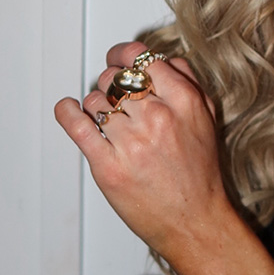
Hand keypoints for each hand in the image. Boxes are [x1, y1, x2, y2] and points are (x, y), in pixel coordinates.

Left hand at [55, 42, 231, 262]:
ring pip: (96, 100)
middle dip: (112, 83)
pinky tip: (67, 108)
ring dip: (96, 104)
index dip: (125, 53)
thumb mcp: (207, 118)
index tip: (119, 57)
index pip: (142, 58)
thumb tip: (162, 60)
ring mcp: (130, 142)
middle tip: (115, 95)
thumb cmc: (200, 173)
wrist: (194, 221)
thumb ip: (188, 82)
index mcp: (183, 101)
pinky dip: (67, 112)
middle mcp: (157, 117)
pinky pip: (77, 126)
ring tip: (106, 117)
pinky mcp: (107, 166)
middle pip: (116, 77)